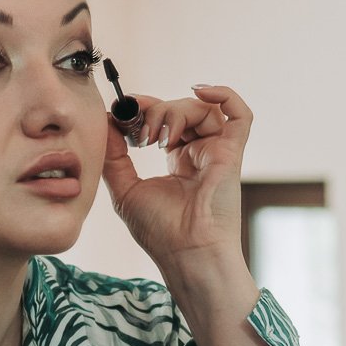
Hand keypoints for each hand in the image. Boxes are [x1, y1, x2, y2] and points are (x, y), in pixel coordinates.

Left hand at [100, 83, 250, 273]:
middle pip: (180, 110)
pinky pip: (240, 115)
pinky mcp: (232, 154)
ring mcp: (217, 152)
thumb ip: (114, 156)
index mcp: (179, 161)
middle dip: (154, 111)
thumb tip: (105, 123)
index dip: (143, 110)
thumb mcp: (125, 189)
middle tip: (138, 134)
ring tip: (155, 137)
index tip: (122, 113)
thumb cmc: (160, 232)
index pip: (164, 120)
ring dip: (173, 112)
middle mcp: (200, 153)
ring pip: (201, 109)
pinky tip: (200, 91)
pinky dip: (224, 95)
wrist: (186, 254)